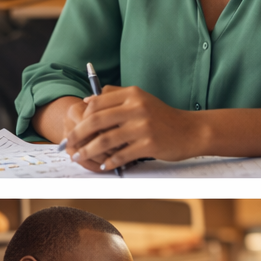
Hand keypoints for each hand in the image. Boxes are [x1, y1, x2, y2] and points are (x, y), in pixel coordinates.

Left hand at [66, 86, 206, 170]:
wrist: (192, 131)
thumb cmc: (162, 117)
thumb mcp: (141, 99)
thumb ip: (116, 96)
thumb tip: (87, 100)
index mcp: (132, 94)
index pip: (96, 104)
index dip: (80, 117)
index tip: (71, 129)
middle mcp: (136, 107)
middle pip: (96, 121)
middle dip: (78, 135)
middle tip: (68, 145)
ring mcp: (143, 126)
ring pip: (106, 140)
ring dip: (89, 151)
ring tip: (79, 157)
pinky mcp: (150, 144)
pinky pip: (122, 155)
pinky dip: (110, 162)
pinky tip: (104, 166)